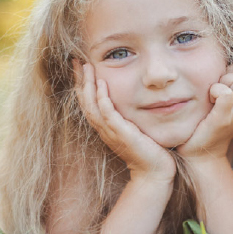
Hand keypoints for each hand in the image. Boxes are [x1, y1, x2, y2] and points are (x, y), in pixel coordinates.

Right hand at [75, 61, 174, 180]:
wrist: (154, 172)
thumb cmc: (148, 151)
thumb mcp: (134, 129)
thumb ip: (128, 116)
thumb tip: (133, 98)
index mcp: (104, 127)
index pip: (88, 102)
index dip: (82, 84)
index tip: (81, 66)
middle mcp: (103, 129)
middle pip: (85, 102)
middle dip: (80, 80)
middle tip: (78, 61)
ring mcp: (111, 132)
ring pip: (92, 106)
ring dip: (88, 86)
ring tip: (87, 67)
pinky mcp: (121, 134)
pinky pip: (107, 114)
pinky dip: (102, 99)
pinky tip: (101, 85)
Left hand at [177, 64, 232, 158]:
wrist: (202, 154)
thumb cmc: (207, 124)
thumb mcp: (223, 104)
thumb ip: (228, 86)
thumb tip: (221, 63)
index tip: (222, 82)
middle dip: (230, 72)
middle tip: (216, 87)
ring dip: (223, 80)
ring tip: (212, 93)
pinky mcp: (223, 119)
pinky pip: (225, 94)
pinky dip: (215, 91)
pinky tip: (208, 99)